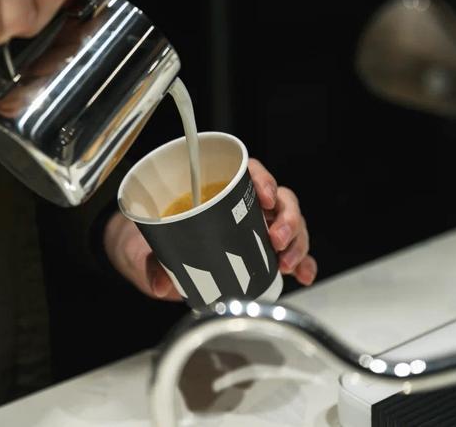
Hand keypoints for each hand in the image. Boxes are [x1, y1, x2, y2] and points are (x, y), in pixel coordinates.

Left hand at [103, 158, 316, 299]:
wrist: (163, 261)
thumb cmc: (162, 239)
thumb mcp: (153, 249)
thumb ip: (155, 263)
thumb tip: (160, 283)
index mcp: (221, 191)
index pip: (251, 172)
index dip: (263, 180)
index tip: (263, 196)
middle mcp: (246, 207)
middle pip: (281, 200)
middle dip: (287, 218)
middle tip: (275, 239)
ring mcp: (260, 230)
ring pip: (293, 226)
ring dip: (297, 243)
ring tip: (285, 263)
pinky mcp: (266, 254)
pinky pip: (293, 254)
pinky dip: (303, 263)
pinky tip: (302, 275)